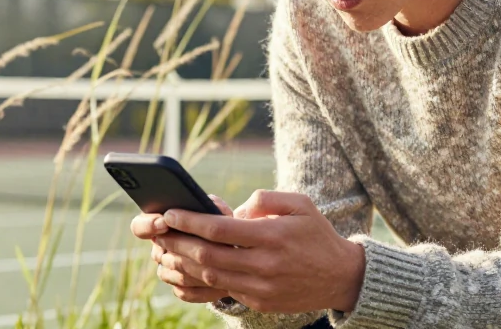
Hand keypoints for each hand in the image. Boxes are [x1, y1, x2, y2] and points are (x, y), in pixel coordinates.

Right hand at [130, 194, 234, 302]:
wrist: (234, 252)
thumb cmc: (222, 224)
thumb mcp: (219, 211)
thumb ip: (210, 205)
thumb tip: (202, 204)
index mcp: (161, 226)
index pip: (139, 227)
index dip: (148, 225)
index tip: (164, 223)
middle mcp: (160, 249)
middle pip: (157, 253)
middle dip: (177, 247)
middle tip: (197, 244)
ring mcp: (169, 271)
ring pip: (169, 274)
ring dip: (190, 268)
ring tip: (212, 264)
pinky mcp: (182, 289)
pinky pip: (184, 292)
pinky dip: (200, 287)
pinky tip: (218, 283)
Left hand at [153, 190, 365, 313]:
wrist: (341, 277)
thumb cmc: (317, 234)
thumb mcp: (299, 204)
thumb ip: (265, 198)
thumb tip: (234, 209)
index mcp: (272, 236)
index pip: (219, 229)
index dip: (189, 221)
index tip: (170, 213)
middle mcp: (264, 264)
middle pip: (207, 256)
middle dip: (178, 242)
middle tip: (159, 231)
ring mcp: (261, 288)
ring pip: (211, 276)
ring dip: (184, 263)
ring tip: (169, 248)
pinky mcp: (260, 303)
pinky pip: (224, 289)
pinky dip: (204, 278)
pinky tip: (191, 266)